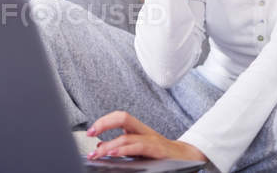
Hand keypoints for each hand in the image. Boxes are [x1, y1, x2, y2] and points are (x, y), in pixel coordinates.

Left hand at [85, 110, 207, 162]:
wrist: (188, 159)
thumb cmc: (161, 155)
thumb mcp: (138, 149)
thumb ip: (120, 146)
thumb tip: (100, 146)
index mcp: (139, 129)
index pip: (119, 117)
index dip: (104, 121)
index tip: (89, 131)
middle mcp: (145, 131)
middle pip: (123, 117)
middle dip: (104, 123)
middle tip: (89, 133)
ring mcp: (153, 140)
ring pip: (128, 136)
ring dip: (110, 145)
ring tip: (97, 153)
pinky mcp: (159, 151)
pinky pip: (139, 147)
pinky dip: (124, 150)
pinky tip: (114, 154)